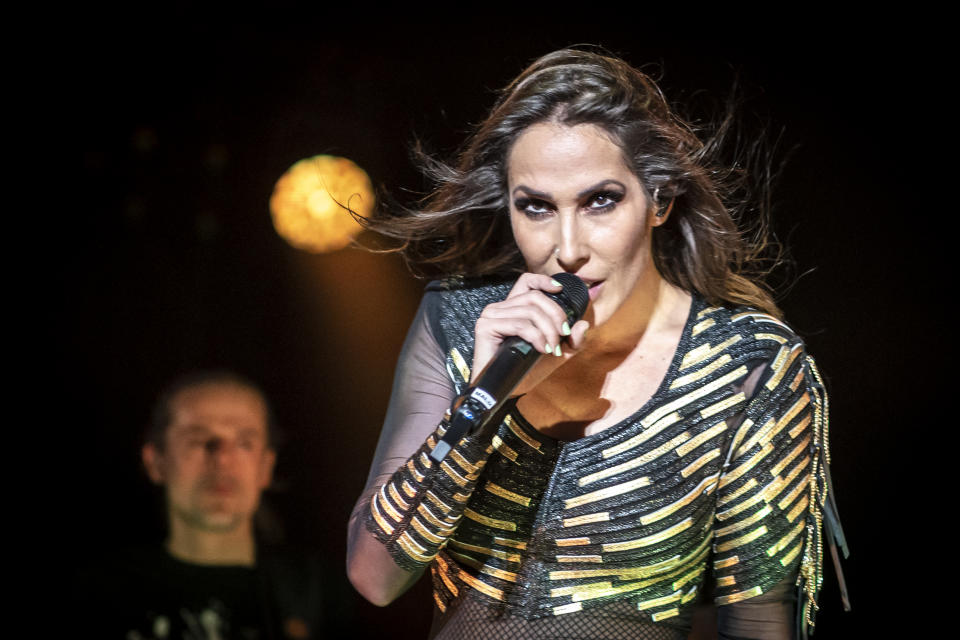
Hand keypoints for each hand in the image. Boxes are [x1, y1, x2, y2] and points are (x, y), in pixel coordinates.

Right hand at [471, 273, 589, 395]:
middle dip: (555, 316)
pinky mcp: (486, 326)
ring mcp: (491, 315)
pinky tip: (540, 349)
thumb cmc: (525, 371)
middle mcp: (500, 308)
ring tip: (551, 348)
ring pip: (529, 311)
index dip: (543, 280)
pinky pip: (519, 324)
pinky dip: (535, 336)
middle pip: (535, 297)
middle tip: (563, 336)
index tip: (560, 290)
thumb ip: (572, 341)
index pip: (526, 282)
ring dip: (547, 330)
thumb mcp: (556, 353)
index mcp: (514, 308)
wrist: (506, 390)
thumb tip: (584, 324)